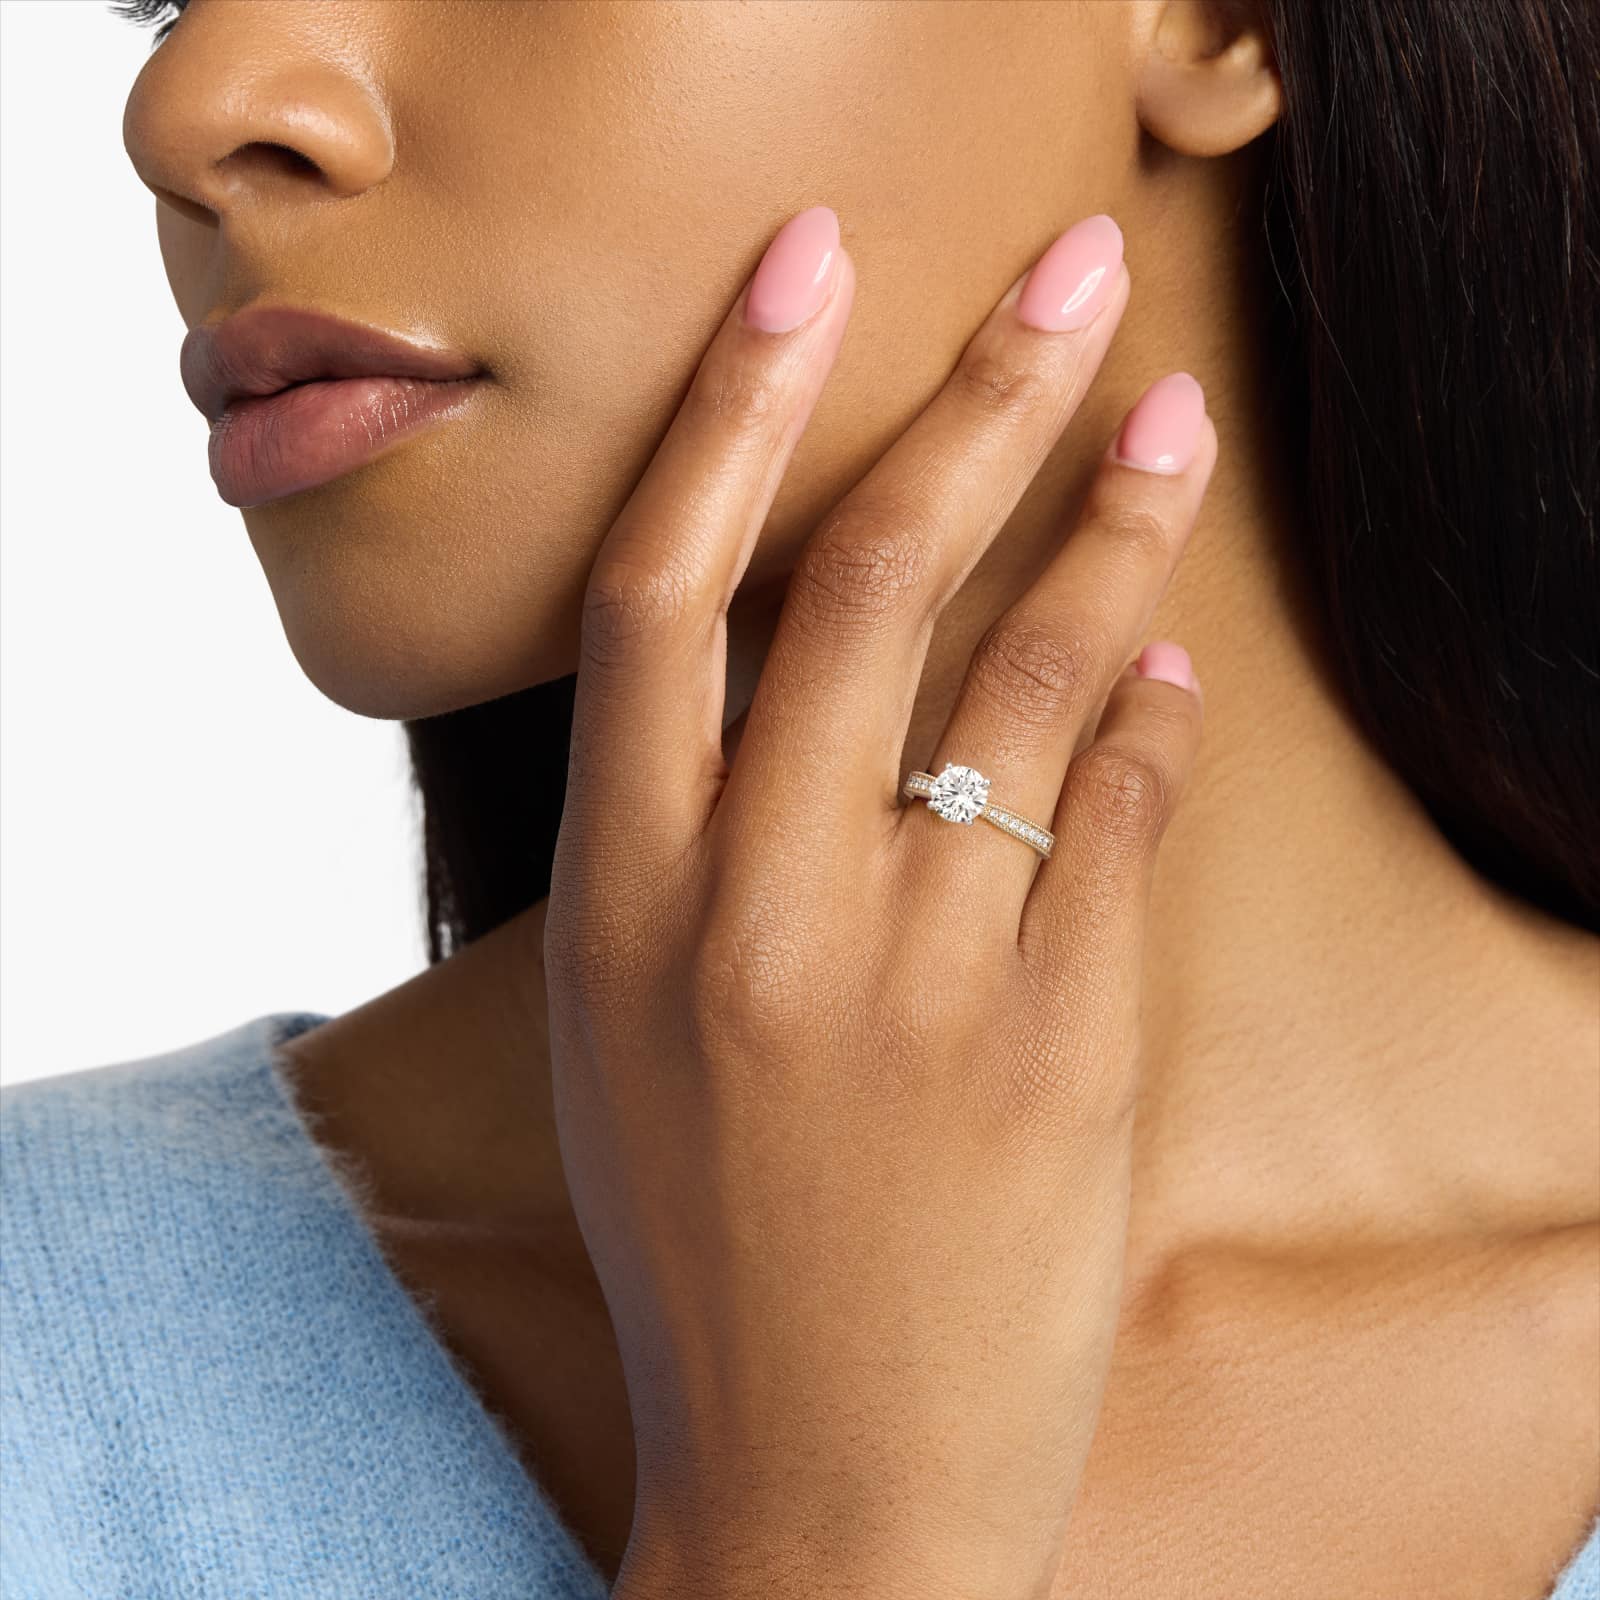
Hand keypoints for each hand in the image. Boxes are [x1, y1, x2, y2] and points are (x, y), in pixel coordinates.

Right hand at [542, 206, 1213, 1599]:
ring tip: (1171, 423)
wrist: (818, 1488)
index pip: (663, 589)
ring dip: (1115, 531)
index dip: (737, 408)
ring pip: (1037, 684)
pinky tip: (1177, 677)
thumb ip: (694, 845)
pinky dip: (1160, 734)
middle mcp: (756, 915)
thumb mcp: (624, 1035)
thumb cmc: (705, 1249)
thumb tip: (836, 672)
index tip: (810, 273)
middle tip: (1065, 275)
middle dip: (976, 396)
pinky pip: (1123, 832)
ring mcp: (915, 982)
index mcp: (616, 906)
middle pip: (868, 581)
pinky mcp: (1059, 1056)